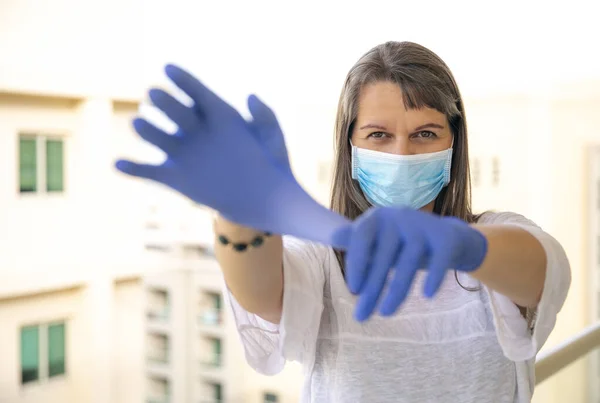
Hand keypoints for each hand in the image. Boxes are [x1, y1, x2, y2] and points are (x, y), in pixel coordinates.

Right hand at [115, 64, 348, 245]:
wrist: (262, 207)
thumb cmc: (277, 178)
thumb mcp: (278, 151)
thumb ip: (271, 126)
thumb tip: (251, 97)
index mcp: (226, 121)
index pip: (202, 95)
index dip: (186, 82)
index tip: (170, 69)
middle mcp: (201, 133)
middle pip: (178, 113)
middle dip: (167, 104)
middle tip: (157, 96)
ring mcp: (186, 155)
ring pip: (161, 138)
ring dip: (149, 131)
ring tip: (141, 127)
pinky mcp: (177, 178)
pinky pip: (151, 171)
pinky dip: (135, 168)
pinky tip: (119, 164)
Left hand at [332, 207, 487, 321]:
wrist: (448, 236)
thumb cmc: (403, 243)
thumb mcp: (378, 240)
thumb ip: (356, 241)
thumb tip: (332, 236)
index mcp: (378, 217)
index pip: (361, 237)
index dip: (357, 263)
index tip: (353, 290)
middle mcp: (399, 216)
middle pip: (384, 257)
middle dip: (372, 289)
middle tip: (361, 316)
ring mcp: (423, 226)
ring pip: (409, 263)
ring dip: (397, 291)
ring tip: (386, 313)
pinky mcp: (446, 237)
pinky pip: (440, 259)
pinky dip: (434, 277)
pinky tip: (427, 296)